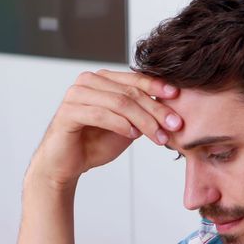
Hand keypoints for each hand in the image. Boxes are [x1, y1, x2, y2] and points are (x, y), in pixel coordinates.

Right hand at [31, 70, 180, 188]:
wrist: (65, 165)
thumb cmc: (92, 143)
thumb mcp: (126, 126)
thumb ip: (142, 114)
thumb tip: (170, 106)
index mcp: (102, 79)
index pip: (134, 79)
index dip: (157, 87)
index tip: (177, 97)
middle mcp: (88, 81)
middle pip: (129, 92)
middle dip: (155, 110)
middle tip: (174, 125)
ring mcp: (76, 94)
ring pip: (119, 103)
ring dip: (143, 120)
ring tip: (159, 136)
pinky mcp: (68, 112)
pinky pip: (100, 114)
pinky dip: (120, 124)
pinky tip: (133, 135)